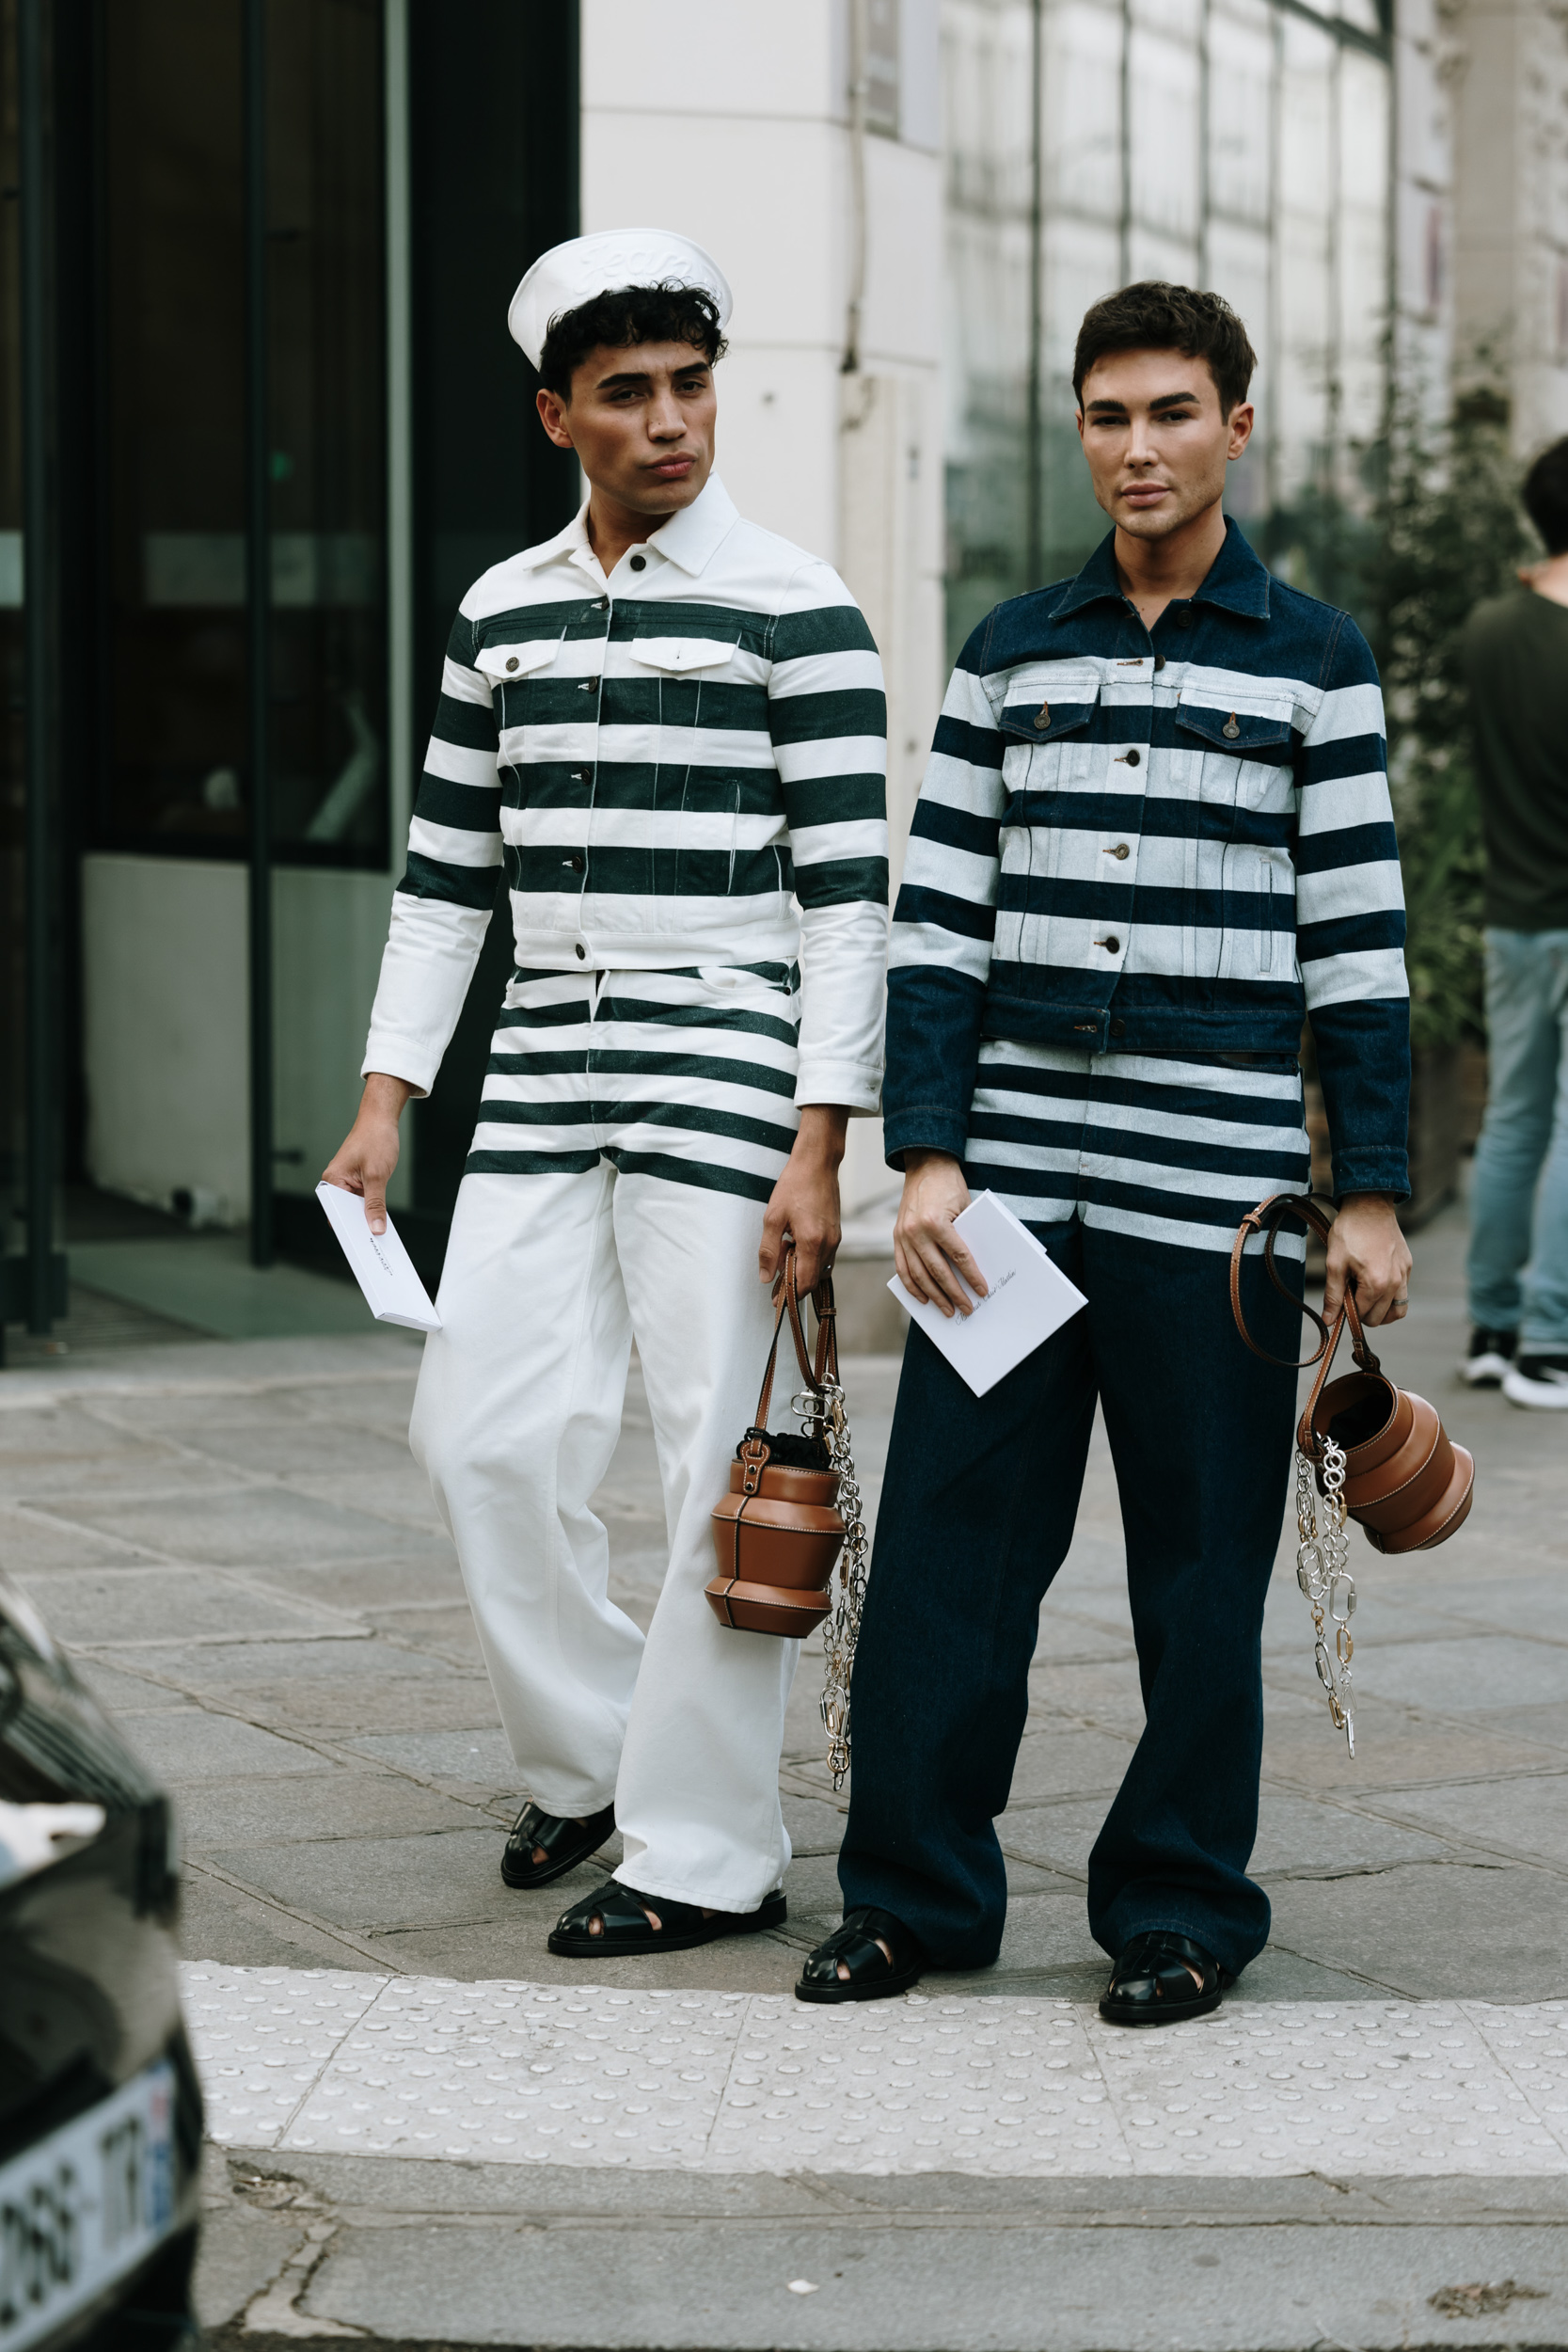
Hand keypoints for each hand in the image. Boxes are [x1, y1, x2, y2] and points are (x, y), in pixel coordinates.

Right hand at [321, 1073, 414, 1234]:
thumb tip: (376, 1228)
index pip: (336, 1213)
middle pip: (345, 1213)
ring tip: (379, 1237)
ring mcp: (348, 1183)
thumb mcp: (378, 1175)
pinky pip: (364, 1201)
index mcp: (333, 1182)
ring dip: (367, 1219)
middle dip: (359, 1227)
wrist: (381, 1119)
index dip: (347, 1230)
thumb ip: (376, 1204)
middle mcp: (336, 1183)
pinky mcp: (359, 1181)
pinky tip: (382, 1221)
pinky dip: (372, 1210)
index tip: (359, 1247)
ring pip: (356, 1209)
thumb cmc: (375, 1140)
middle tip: (373, 1245)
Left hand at [759, 1106, 848, 1292]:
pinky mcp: (836, 1233)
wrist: (817, 1164)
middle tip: (775, 1285)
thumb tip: (766, 1277)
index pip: (804, 1282)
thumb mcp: (773, 1218)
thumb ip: (768, 1250)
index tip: (777, 1301)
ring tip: (783, 1262)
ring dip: (802, 1272)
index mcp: (812, 1242)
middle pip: (813, 1279)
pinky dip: (810, 1261)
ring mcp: (835, 1239)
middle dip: (795, 1286)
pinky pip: (824, 1257)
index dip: (790, 1295)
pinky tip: (795, 1249)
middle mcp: (829, 1244)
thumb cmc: (795, 1185)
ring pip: (820, 1269)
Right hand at [892, 1150, 987, 1317]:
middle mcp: (916, 1231)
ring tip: (947, 1310)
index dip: (972, 1277)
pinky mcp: (896, 1236)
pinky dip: (911, 1285)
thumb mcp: (964, 1207)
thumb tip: (974, 1267)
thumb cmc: (949, 1185)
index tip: (981, 1291)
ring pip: (918, 1275)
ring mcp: (903, 1235)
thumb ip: (966, 1235)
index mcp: (936, 1222)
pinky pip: (902, 1267)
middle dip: (953, 1293)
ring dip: (933, 1295)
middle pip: (938, 1271)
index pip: (959, 1257)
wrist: (925, 1164)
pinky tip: (922, 1298)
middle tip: (966, 1309)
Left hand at [1324, 1193, 1410, 1328]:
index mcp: (1377, 1284)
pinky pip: (1403, 1293)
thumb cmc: (1350, 1232)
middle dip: (1362, 1313)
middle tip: (1350, 1293)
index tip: (1339, 1301)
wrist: (1369, 1205)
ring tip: (1365, 1297)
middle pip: (1379, 1318)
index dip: (1347, 1312)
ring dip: (1381, 1311)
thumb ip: (1333, 1296)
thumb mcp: (1335, 1264)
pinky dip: (1390, 1296)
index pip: (1362, 1315)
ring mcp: (1404, 1275)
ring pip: (1397, 1311)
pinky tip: (1375, 1282)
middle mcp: (1395, 1283)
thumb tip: (1329, 1321)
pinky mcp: (1408, 1266)